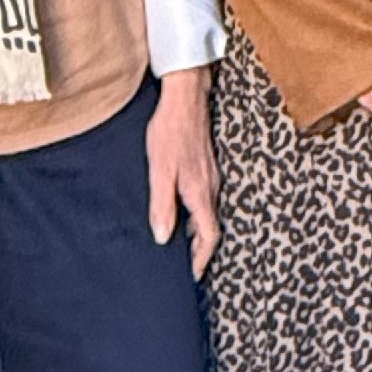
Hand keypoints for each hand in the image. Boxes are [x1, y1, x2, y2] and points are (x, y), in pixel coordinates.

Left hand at [145, 68, 219, 277]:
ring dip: (198, 230)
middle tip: (185, 264)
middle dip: (200, 248)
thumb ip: (162, 205)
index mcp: (200, 193)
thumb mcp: (160, 171)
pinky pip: (206, 197)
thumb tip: (163, 237)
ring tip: (181, 241)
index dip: (201, 258)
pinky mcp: (206, 165)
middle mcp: (211, 187)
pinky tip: (182, 209)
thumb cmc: (170, 132)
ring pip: (209, 212)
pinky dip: (197, 212)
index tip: (192, 274)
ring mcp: (211, 175)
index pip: (209, 236)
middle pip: (211, 226)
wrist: (185, 97)